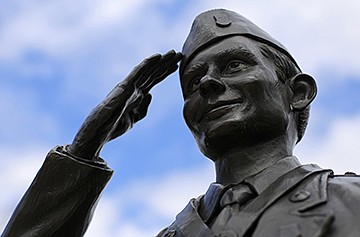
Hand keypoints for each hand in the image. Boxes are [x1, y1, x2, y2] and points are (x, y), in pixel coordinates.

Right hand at [67, 50, 181, 160]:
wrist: (100, 132)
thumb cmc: (114, 126)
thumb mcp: (134, 118)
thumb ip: (143, 108)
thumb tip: (150, 94)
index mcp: (137, 95)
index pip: (154, 80)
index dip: (165, 72)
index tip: (177, 65)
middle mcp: (133, 88)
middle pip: (153, 73)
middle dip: (166, 64)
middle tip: (179, 54)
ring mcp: (129, 86)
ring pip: (147, 70)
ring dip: (161, 61)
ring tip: (173, 53)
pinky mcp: (124, 87)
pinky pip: (137, 72)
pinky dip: (148, 63)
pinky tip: (158, 56)